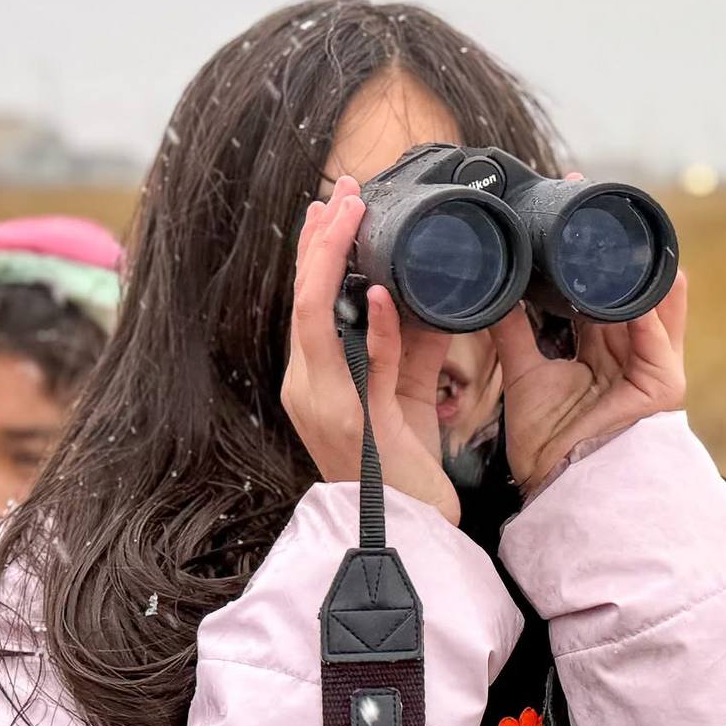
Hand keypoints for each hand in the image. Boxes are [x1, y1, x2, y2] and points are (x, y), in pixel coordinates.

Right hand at [281, 176, 460, 524]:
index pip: (307, 302)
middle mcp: (308, 387)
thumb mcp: (405, 392)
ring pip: (313, 320)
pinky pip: (361, 367)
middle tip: (343, 189)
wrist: (409, 536)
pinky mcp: (358, 427)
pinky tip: (379, 291)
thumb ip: (409, 345)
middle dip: (320, 240)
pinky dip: (373, 327)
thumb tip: (424, 295)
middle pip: (301, 299)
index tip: (333, 205)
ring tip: (350, 215)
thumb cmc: (404, 468)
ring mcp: (325, 407)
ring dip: (330, 262)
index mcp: (316, 377)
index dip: (316, 251)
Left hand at [488, 173, 687, 492]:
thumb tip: (490, 294)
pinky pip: (658, 330)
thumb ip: (513, 333)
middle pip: (620, 287)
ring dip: (631, 260)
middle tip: (590, 195)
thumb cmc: (549, 444)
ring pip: (644, 300)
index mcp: (597, 350)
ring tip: (618, 215)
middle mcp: (627, 353)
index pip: (592, 290)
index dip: (578, 254)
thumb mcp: (526, 375)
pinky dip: (650, 299)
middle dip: (606, 244)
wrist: (566, 491)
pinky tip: (641, 265)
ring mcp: (651, 366)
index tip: (563, 206)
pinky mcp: (665, 383)